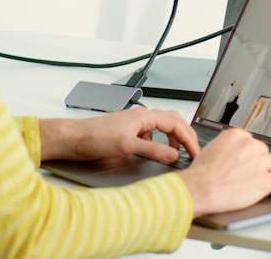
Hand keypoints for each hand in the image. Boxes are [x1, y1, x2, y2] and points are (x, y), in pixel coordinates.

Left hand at [39, 106, 198, 162]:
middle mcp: (140, 116)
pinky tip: (156, 153)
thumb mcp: (127, 146)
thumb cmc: (95, 137)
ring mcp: (134, 123)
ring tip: (178, 154)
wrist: (75, 138)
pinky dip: (160, 142)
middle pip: (172, 121)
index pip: (175, 123)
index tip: (195, 153)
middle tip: (193, 152)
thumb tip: (174, 155)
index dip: (188, 139)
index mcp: (143, 116)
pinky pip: (151, 134)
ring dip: (174, 138)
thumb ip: (153, 150)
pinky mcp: (128, 131)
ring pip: (162, 126)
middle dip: (185, 135)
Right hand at [179, 128, 270, 216]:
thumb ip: (227, 146)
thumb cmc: (202, 172)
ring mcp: (259, 162)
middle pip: (263, 150)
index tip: (250, 156)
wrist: (202, 188)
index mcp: (236, 135)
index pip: (251, 139)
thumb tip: (233, 151)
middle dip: (260, 159)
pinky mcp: (266, 180)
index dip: (250, 151)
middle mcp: (249, 145)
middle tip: (254, 168)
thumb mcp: (211, 148)